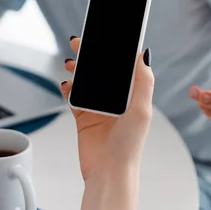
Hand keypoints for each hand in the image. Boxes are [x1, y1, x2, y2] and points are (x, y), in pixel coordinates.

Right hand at [61, 38, 153, 180]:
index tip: (105, 37)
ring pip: (86, 82)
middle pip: (101, 71)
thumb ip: (143, 81)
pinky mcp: (83, 117)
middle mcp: (115, 100)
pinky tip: (67, 84)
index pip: (122, 67)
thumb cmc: (129, 145)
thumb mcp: (142, 109)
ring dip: (78, 70)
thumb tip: (143, 55)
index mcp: (131, 95)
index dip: (114, 52)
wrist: (108, 172)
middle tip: (80, 44)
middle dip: (91, 56)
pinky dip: (69, 88)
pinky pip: (73, 98)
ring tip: (71, 63)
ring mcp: (98, 108)